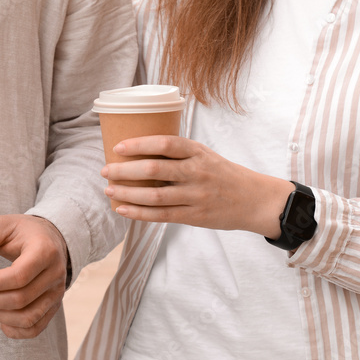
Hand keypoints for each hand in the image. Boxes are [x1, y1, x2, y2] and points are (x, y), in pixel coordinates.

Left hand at [0, 215, 68, 338]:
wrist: (51, 238)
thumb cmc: (24, 231)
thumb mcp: (2, 225)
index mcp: (45, 251)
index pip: (18, 277)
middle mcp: (56, 275)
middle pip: (20, 300)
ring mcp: (56, 294)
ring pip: (26, 319)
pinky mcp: (53, 308)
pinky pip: (32, 329)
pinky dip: (10, 328)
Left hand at [101, 136, 295, 236]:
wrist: (254, 200)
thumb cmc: (223, 174)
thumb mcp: (205, 155)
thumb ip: (178, 154)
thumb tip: (139, 151)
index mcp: (198, 152)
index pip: (165, 144)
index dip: (139, 144)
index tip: (118, 147)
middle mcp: (197, 172)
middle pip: (154, 170)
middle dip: (124, 170)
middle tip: (105, 170)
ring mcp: (196, 196)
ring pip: (155, 196)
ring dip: (127, 193)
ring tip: (108, 190)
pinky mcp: (194, 216)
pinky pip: (161, 215)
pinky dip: (139, 213)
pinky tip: (122, 208)